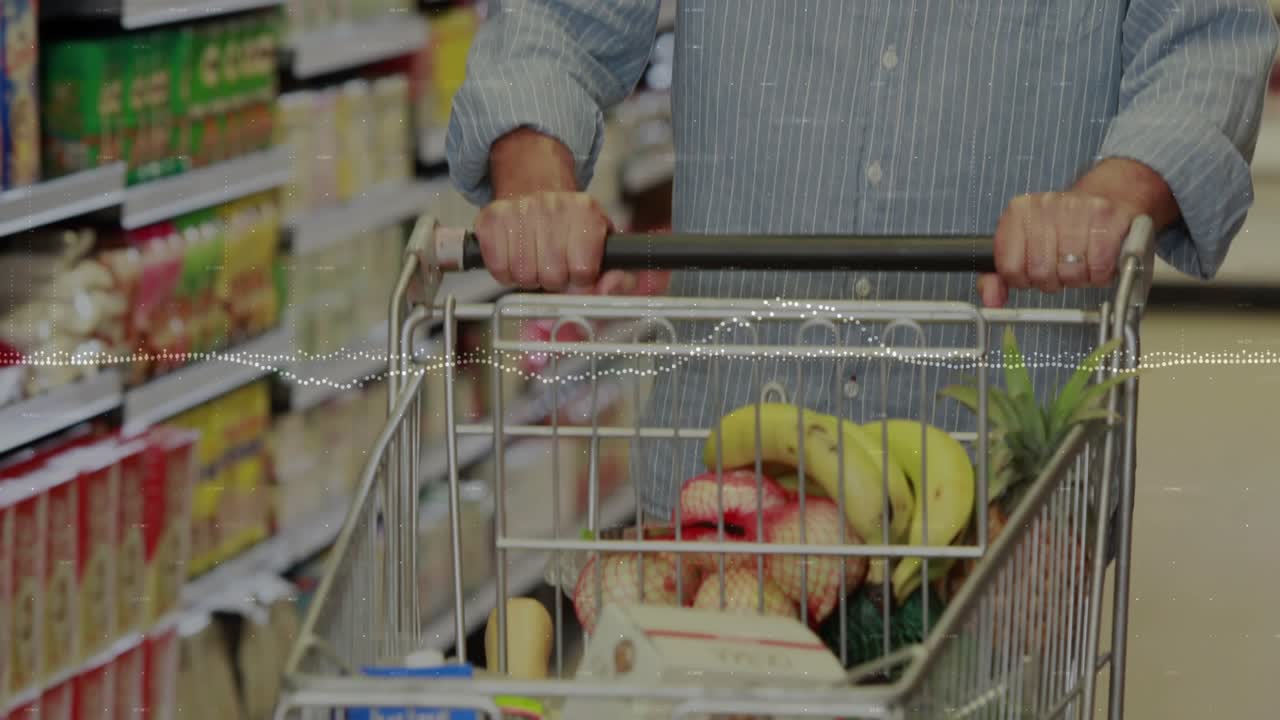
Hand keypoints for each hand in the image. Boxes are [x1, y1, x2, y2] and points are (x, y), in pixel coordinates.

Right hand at [474, 190, 669, 295]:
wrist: (535, 186)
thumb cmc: (570, 224)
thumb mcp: (604, 244)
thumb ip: (618, 276)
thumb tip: (610, 288)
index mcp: (586, 212)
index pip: (583, 273)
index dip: (579, 281)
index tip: (576, 271)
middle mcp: (553, 207)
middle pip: (552, 278)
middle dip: (554, 280)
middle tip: (554, 265)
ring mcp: (520, 211)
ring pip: (524, 277)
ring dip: (530, 277)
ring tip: (535, 260)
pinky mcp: (492, 219)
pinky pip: (499, 269)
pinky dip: (506, 272)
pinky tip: (515, 256)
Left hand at [979, 158, 1178, 307]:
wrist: (1108, 196)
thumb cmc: (1063, 228)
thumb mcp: (1023, 246)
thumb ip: (999, 276)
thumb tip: (991, 300)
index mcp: (1018, 212)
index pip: (1009, 268)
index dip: (1024, 280)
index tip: (1034, 273)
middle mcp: (1045, 206)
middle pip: (1040, 272)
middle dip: (1053, 280)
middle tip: (1062, 269)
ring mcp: (1077, 208)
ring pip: (1070, 272)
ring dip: (1079, 278)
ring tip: (1082, 263)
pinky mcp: (1107, 217)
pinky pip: (1098, 267)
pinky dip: (1100, 275)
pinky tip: (1098, 262)